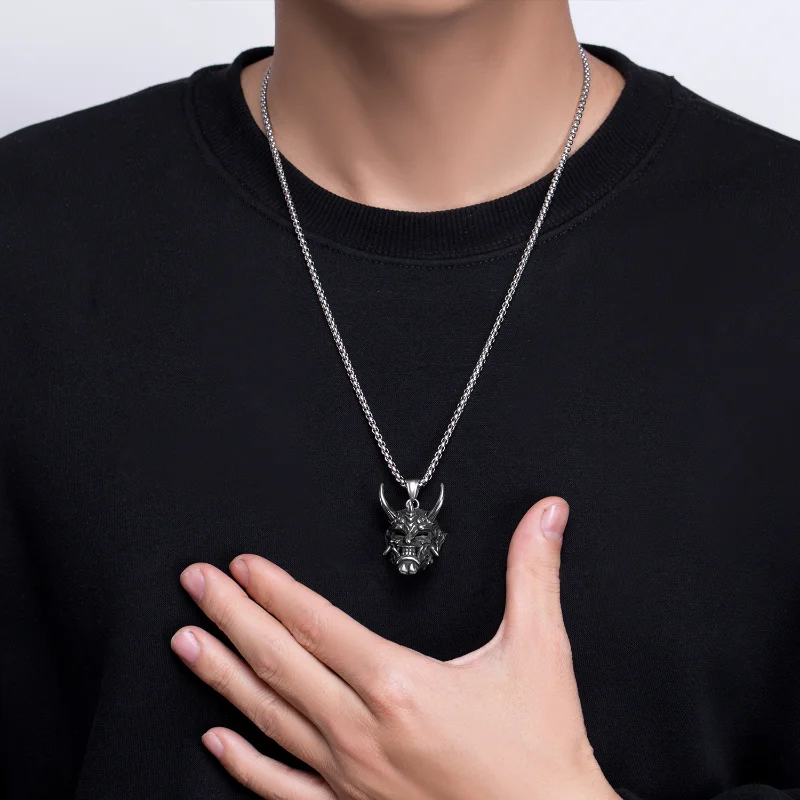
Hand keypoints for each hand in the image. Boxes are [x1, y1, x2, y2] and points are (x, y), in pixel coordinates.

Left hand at [171, 496, 619, 799]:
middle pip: (279, 661)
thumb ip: (533, 574)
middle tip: (195, 584)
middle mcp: (362, 730)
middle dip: (230, 615)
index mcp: (399, 686)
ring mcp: (349, 776)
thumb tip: (546, 514)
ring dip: (223, 674)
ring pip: (269, 715)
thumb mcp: (539, 651)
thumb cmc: (539, 752)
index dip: (274, 589)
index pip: (317, 623)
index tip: (242, 566)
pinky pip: (282, 787)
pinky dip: (245, 761)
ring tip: (186, 642)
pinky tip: (216, 740)